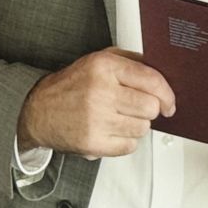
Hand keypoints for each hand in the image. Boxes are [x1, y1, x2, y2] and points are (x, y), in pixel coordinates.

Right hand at [16, 48, 175, 157]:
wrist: (38, 111)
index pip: (152, 80)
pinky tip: (110, 131)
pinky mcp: (93, 143)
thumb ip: (130, 61)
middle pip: (151, 107)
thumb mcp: (97, 60)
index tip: (168, 103)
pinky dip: (125, 141)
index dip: (167, 94)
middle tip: (135, 108)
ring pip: (143, 128)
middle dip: (148, 110)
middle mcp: (100, 91)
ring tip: (117, 118)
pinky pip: (130, 146)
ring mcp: (96, 119)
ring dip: (135, 125)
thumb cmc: (72, 86)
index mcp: (104, 66)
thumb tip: (163, 71)